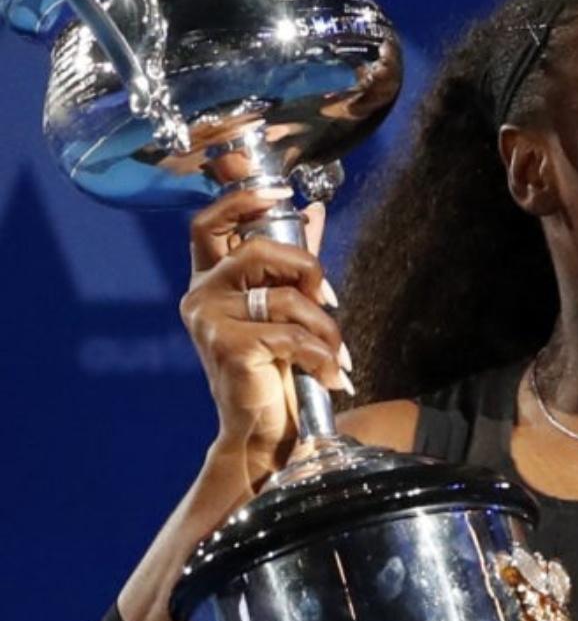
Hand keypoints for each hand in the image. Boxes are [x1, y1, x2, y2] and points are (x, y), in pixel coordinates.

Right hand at [180, 187, 350, 465]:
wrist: (262, 429)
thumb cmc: (272, 369)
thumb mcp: (285, 308)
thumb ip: (293, 260)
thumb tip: (314, 210)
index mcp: (210, 280)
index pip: (209, 224)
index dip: (241, 200)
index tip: (281, 191)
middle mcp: (200, 294)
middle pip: (256, 249)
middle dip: (305, 268)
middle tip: (327, 299)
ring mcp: (208, 320)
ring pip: (283, 296)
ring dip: (323, 326)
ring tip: (335, 353)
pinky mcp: (227, 346)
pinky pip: (291, 334)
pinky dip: (321, 354)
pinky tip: (330, 374)